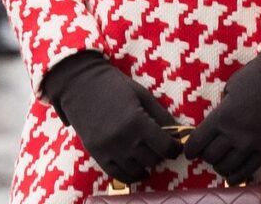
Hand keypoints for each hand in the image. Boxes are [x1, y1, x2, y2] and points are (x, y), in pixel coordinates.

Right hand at [42, 51, 180, 183]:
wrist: (82, 86)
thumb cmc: (115, 85)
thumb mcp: (143, 95)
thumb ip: (161, 114)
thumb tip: (178, 130)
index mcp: (137, 121)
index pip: (164, 146)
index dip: (174, 148)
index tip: (176, 146)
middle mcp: (123, 140)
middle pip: (152, 159)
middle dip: (161, 154)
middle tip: (162, 145)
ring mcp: (108, 150)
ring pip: (136, 170)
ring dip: (146, 164)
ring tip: (149, 154)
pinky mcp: (96, 155)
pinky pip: (117, 175)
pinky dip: (130, 175)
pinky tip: (138, 169)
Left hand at [185, 49, 260, 184]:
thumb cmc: (257, 75)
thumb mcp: (231, 87)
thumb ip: (221, 109)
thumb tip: (215, 127)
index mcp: (222, 115)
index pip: (197, 143)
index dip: (191, 149)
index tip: (191, 150)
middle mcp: (235, 133)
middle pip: (210, 157)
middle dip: (206, 155)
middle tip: (209, 150)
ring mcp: (252, 142)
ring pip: (226, 167)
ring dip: (220, 165)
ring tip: (222, 159)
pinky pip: (247, 170)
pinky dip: (235, 176)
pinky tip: (231, 175)